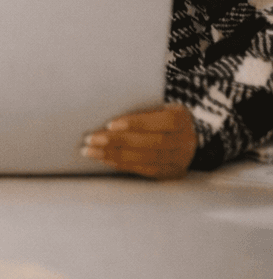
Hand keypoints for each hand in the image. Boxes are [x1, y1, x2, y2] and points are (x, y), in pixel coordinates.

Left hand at [81, 103, 196, 179]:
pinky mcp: (172, 173)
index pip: (164, 121)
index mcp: (183, 118)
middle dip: (118, 141)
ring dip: (115, 155)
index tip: (110, 124)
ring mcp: (181, 159)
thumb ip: (138, 107)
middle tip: (91, 139)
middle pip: (153, 143)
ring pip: (147, 160)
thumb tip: (102, 107)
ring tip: (91, 151)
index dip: (137, 123)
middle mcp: (186, 140)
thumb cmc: (158, 115)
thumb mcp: (156, 105)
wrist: (181, 135)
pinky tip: (105, 159)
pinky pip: (145, 170)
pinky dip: (123, 165)